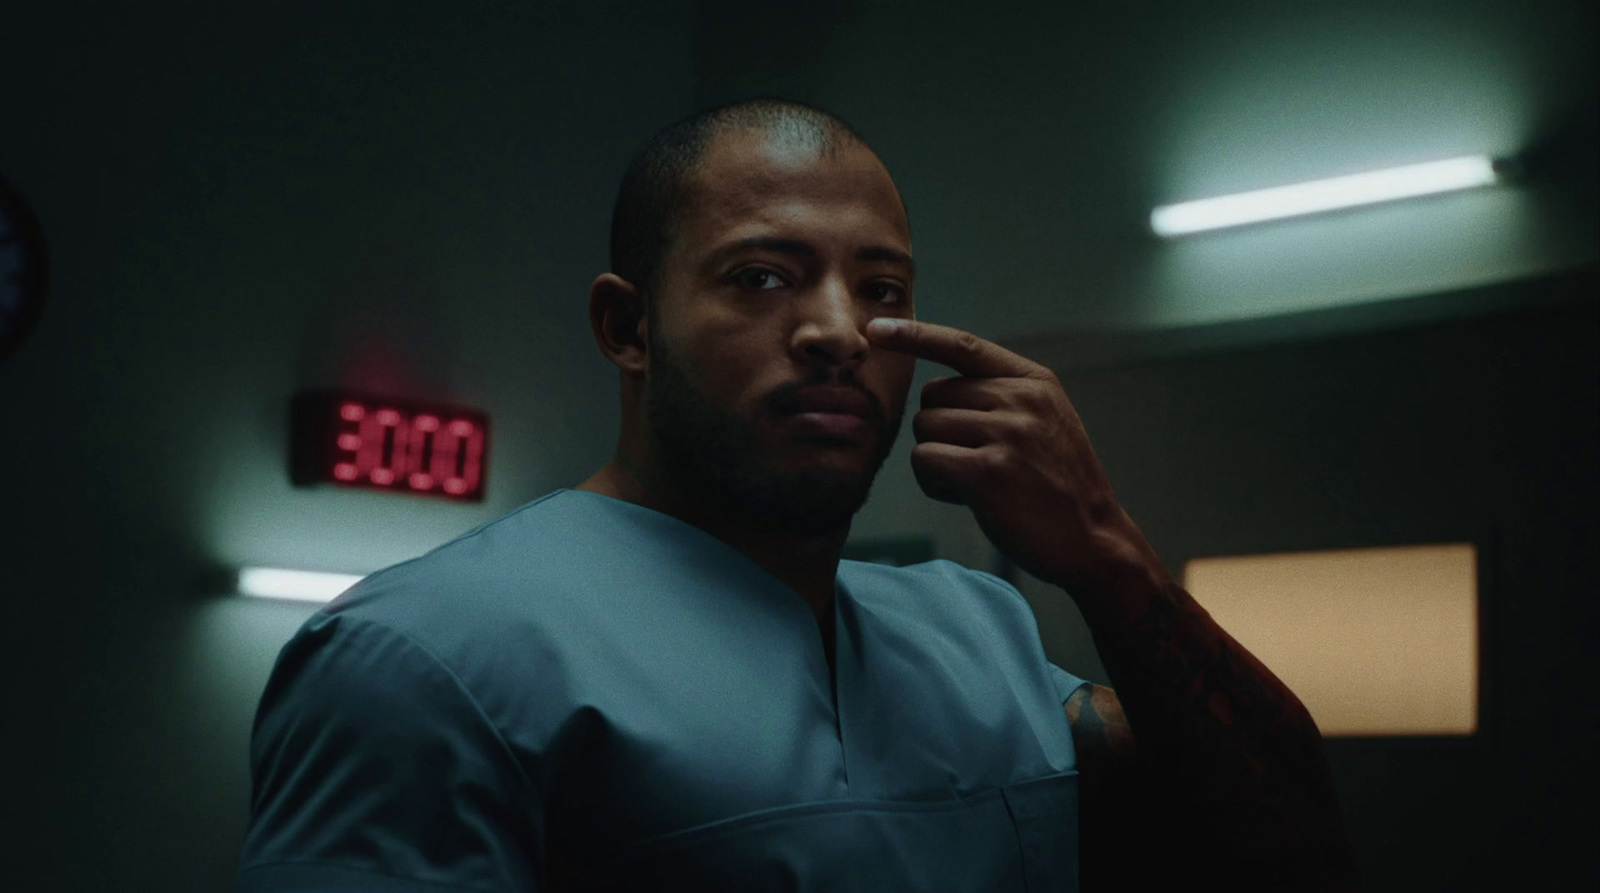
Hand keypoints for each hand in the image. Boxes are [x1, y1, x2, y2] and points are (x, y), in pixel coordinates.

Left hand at [866, 318, 1158, 593]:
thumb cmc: (1056, 485)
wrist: (1093, 539)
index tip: (876, 328)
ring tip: (977, 483)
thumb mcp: (1044, 422)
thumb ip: (1000, 397)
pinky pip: (925, 460)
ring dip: (937, 461)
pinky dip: (933, 483)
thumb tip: (932, 390)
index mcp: (1034, 381)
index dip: (915, 334)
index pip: (962, 345)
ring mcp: (1006, 432)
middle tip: (977, 464)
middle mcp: (1021, 398)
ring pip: (925, 429)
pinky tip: (966, 498)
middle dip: (940, 432)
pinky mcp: (988, 470)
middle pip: (933, 396)